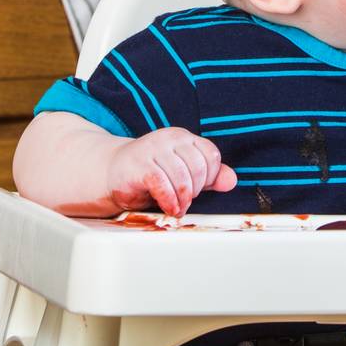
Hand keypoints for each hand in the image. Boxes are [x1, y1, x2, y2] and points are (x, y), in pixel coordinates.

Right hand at [107, 128, 236, 215]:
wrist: (113, 172)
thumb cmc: (150, 175)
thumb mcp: (183, 174)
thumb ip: (208, 177)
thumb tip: (232, 181)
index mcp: (183, 137)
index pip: (211, 155)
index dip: (210, 178)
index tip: (198, 190)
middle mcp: (169, 138)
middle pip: (199, 167)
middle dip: (196, 191)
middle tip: (186, 202)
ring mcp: (153, 149)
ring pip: (182, 177)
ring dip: (183, 200)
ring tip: (177, 208)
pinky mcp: (139, 165)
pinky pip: (162, 184)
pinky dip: (169, 201)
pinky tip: (168, 207)